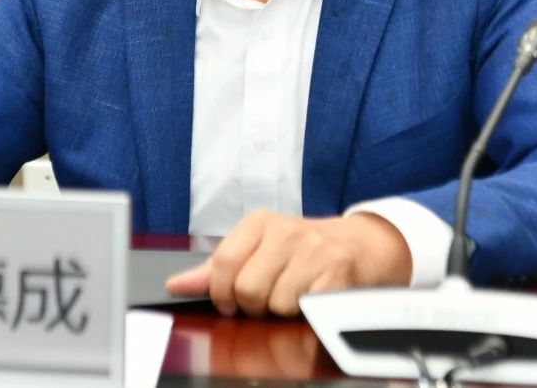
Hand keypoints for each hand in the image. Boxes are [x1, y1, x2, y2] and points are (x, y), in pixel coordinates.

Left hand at [165, 209, 411, 316]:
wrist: (360, 246)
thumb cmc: (300, 252)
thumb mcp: (257, 250)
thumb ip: (216, 269)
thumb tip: (176, 285)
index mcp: (259, 222)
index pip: (223, 264)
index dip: (222, 294)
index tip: (230, 302)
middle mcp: (286, 230)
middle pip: (247, 289)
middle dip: (254, 306)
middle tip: (267, 299)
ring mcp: (313, 250)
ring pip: (275, 304)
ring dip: (281, 311)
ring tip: (292, 296)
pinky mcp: (336, 272)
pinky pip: (304, 309)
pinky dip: (304, 313)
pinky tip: (309, 299)